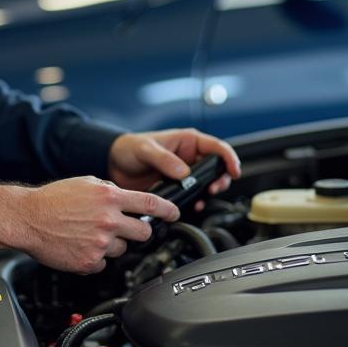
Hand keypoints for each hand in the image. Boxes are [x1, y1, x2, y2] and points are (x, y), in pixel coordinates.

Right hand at [0, 177, 179, 273]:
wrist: (28, 218)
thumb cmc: (53, 199)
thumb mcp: (87, 184)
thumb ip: (110, 192)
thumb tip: (128, 201)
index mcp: (109, 197)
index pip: (151, 204)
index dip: (168, 210)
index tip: (176, 214)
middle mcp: (108, 220)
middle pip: (143, 232)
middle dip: (139, 231)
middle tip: (127, 229)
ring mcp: (100, 243)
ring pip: (122, 249)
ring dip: (113, 244)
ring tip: (91, 235)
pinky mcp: (89, 261)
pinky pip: (103, 263)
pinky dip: (95, 257)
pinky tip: (80, 246)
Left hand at [108, 128, 240, 201]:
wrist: (113, 164)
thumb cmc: (129, 148)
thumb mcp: (145, 149)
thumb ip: (164, 159)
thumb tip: (183, 172)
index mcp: (187, 141)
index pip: (217, 147)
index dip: (229, 158)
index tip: (234, 171)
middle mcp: (189, 157)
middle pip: (217, 168)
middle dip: (221, 179)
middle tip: (214, 189)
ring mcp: (184, 174)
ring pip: (207, 184)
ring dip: (209, 192)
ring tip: (203, 198)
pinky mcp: (177, 188)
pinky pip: (193, 195)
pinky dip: (196, 201)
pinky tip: (192, 205)